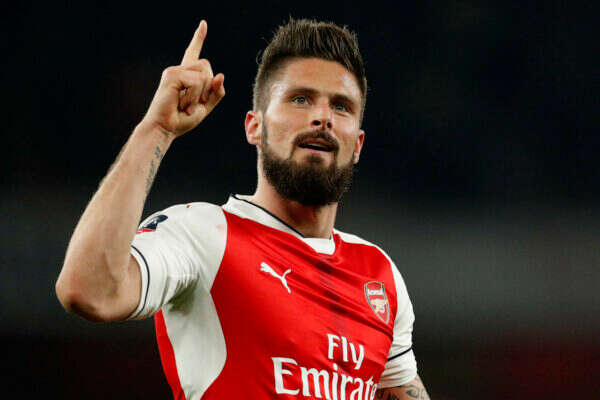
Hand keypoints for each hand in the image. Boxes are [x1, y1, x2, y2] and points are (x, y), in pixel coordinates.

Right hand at [142, 20, 224, 137]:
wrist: (165, 128)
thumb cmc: (182, 119)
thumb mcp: (206, 107)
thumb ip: (216, 92)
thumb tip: (221, 75)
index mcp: (187, 75)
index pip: (193, 53)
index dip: (198, 38)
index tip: (204, 24)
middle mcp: (180, 70)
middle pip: (208, 68)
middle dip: (208, 89)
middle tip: (193, 104)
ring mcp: (175, 71)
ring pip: (205, 75)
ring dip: (201, 95)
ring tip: (186, 105)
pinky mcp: (172, 75)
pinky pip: (197, 82)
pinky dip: (194, 97)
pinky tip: (182, 104)